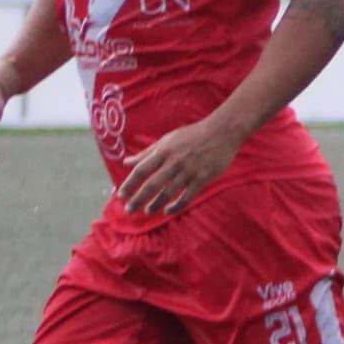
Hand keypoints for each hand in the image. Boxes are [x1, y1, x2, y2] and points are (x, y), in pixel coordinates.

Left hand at [115, 113, 248, 219]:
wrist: (222, 132)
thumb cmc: (192, 135)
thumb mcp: (167, 140)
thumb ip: (147, 153)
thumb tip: (126, 163)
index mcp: (163, 151)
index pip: (141, 170)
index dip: (129, 184)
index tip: (121, 195)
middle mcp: (174, 162)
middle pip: (152, 184)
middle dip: (139, 198)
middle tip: (129, 210)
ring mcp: (189, 171)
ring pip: (169, 192)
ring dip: (156, 204)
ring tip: (147, 212)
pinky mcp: (203, 178)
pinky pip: (188, 196)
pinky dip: (177, 205)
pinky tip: (168, 210)